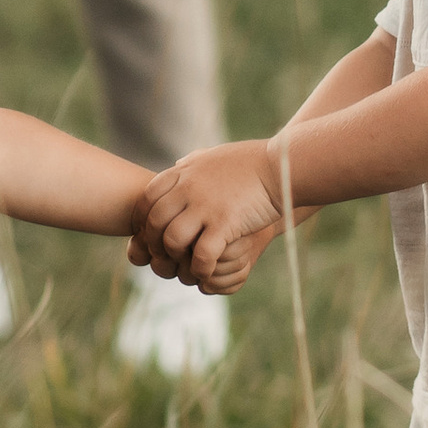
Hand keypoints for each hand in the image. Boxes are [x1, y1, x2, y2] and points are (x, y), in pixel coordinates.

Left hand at [134, 142, 285, 284]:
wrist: (283, 167)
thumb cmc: (251, 162)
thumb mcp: (214, 156)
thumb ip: (192, 163)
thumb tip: (177, 165)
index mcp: (184, 172)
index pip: (146, 199)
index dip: (144, 221)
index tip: (154, 233)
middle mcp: (189, 188)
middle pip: (154, 222)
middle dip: (155, 244)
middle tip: (167, 255)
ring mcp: (206, 206)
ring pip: (172, 240)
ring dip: (177, 257)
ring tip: (187, 263)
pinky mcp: (225, 224)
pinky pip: (201, 255)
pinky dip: (200, 269)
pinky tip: (207, 271)